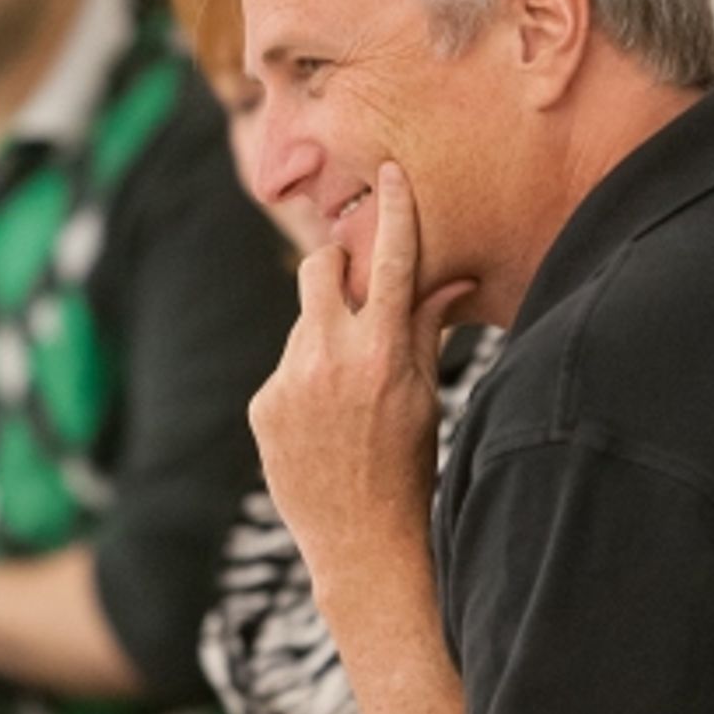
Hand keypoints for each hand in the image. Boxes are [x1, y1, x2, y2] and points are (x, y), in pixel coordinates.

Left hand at [249, 163, 473, 584]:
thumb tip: (451, 279)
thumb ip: (426, 329)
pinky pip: (286, 367)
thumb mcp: (426, 395)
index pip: (390, 260)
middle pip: (320, 267)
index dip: (393, 210)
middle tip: (356, 291)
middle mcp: (330, 358)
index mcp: (382, 352)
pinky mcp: (263, 405)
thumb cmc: (408, 466)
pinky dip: (305, 379)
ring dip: (325, 335)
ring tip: (349, 391)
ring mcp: (289, 381)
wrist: (361, 542)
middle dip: (336, 267)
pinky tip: (324, 422)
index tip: (389, 172)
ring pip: (304, 322)